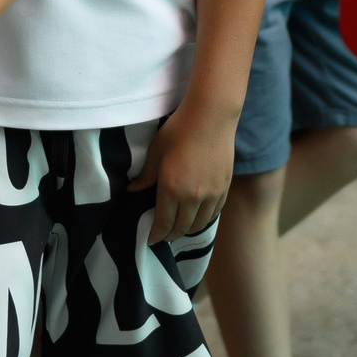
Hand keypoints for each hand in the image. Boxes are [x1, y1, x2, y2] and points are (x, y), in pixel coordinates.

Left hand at [128, 98, 234, 243]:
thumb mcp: (156, 151)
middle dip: (170, 235)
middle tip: (163, 235)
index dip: (156, 235)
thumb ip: (146, 176)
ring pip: (199, 223)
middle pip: (182, 227)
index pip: (164, 222)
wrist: (211, 117)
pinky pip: (214, 213)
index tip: (151, 239)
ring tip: (180, 229)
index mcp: (172, 189)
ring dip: (188, 230)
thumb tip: (132, 191)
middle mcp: (193, 197)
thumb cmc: (178, 130)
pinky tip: (198, 217)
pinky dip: (204, 220)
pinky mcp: (224, 188)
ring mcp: (211, 194)